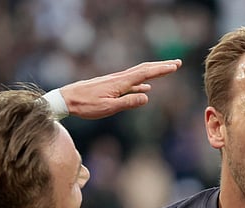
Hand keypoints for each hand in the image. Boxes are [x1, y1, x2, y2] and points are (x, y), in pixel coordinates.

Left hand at [60, 60, 181, 118]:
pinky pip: (130, 83)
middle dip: (161, 66)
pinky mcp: (110, 86)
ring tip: (165, 72)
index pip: (145, 74)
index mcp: (120, 83)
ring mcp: (115, 81)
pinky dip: (141, 84)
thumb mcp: (108, 108)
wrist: (67, 99)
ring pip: (138, 75)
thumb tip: (147, 97)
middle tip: (177, 63)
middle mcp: (119, 79)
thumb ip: (128, 102)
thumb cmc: (86, 105)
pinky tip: (146, 89)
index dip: (161, 70)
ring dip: (153, 73)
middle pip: (144, 70)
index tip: (175, 66)